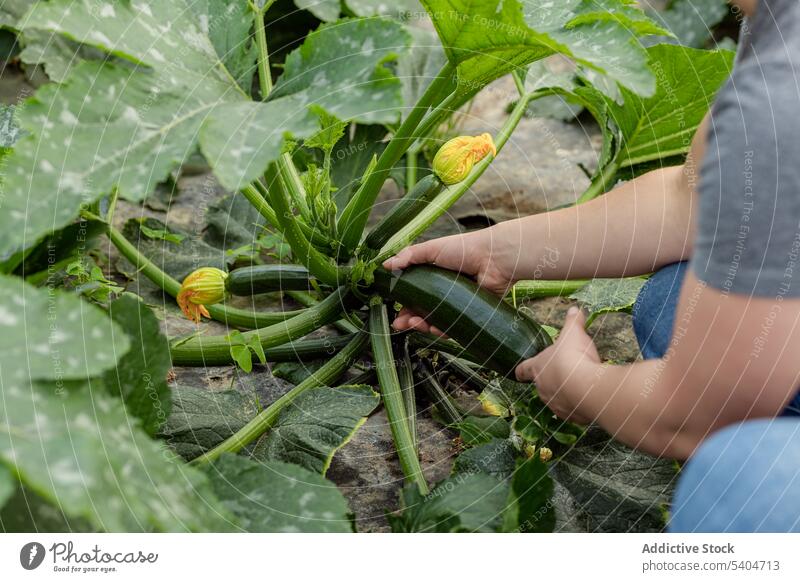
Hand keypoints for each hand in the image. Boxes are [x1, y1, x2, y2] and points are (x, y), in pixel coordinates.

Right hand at [382, 230, 515, 334]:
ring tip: (415, 324)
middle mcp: (443, 293)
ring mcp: (455, 305)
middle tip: (399, 324)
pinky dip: (441, 331)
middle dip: (408, 320)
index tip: (393, 311)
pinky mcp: (468, 315)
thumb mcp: (432, 249)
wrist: (494, 258)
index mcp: (433, 277)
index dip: (402, 304)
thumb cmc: (464, 249)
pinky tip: (434, 328)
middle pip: (421, 312)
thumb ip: (409, 256)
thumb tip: (385, 265)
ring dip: (422, 326)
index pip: (413, 295)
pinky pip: (452, 328)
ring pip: (434, 322)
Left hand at [515, 307, 599, 424]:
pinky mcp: (571, 417)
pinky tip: (589, 398)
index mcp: (537, 368)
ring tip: (580, 385)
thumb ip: (572, 322)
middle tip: (566, 372)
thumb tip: (574, 309)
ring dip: (566, 393)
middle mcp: (542, 389)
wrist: (587, 388)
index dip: (522, 369)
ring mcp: (556, 405)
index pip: (523, 369)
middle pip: (542, 385)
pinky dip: (579, 406)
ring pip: (557, 399)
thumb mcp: (573, 333)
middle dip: (553, 379)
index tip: (520, 370)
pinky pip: (574, 411)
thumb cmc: (573, 357)